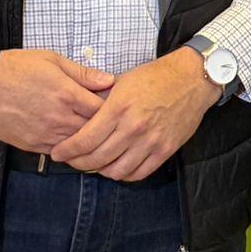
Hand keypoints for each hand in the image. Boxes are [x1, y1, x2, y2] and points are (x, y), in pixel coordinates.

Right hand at [0, 47, 112, 152]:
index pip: (103, 110)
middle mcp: (60, 117)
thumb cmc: (17, 67)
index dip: (112, 110)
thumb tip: (109, 81)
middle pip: (94, 132)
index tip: (115, 107)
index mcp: (68, 94)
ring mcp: (46, 134)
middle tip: (110, 125)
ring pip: (78, 146)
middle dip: (104, 129)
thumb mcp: (52, 60)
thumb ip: (82, 73)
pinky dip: (68, 149)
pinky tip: (73, 143)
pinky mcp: (33, 145)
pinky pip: (59, 153)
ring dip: (87, 142)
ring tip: (95, 137)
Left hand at [48, 49, 212, 182]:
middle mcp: (134, 127)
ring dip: (101, 171)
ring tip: (94, 164)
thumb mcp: (121, 81)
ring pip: (117, 171)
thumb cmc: (154, 77)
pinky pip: (139, 173)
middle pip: (97, 158)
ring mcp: (151, 141)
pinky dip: (124, 175)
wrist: (191, 78)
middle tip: (71, 161)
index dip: (67, 150)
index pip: (85, 139)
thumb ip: (100, 100)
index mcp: (119, 108)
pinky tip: (117, 168)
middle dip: (78, 163)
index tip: (58, 152)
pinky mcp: (166, 150)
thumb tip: (77, 115)